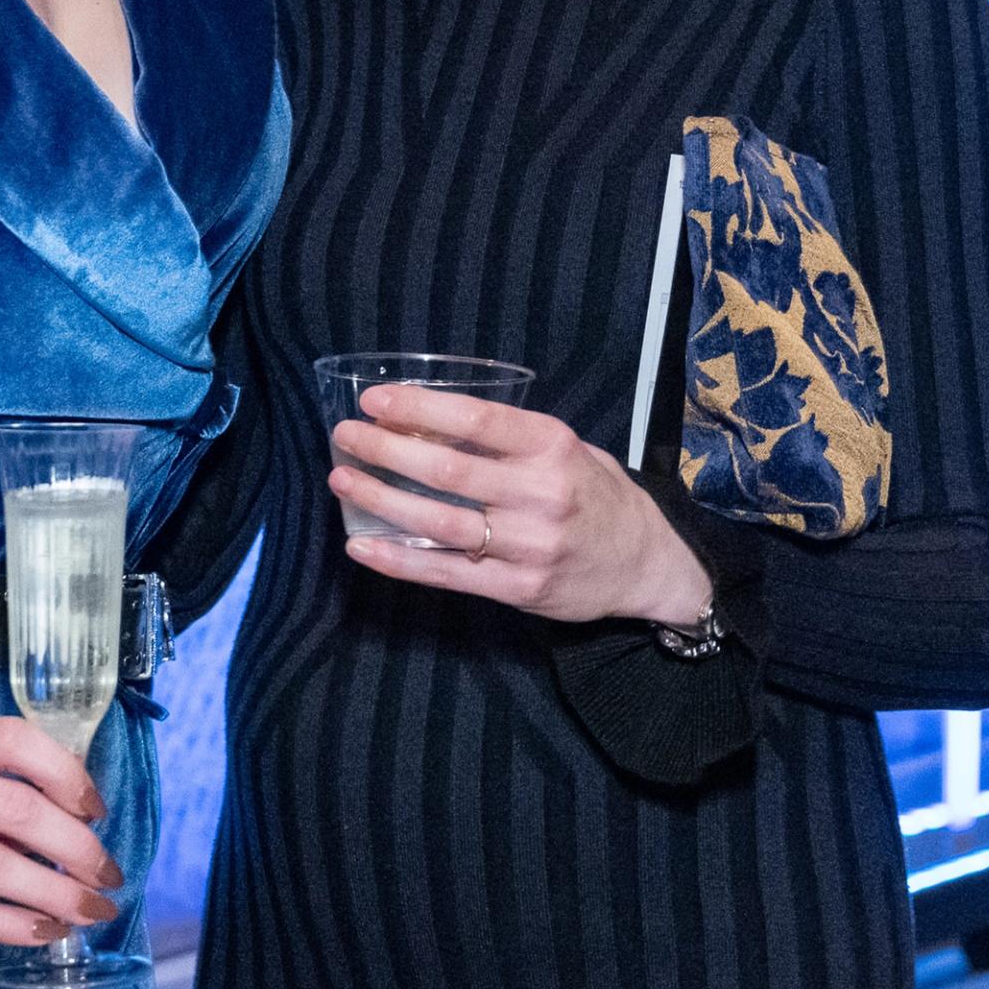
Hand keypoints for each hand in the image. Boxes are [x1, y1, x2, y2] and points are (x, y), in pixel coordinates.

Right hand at [0, 717, 123, 945]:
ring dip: (55, 895)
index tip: (97, 811)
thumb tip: (77, 821)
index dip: (66, 774)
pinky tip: (43, 932)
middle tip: (108, 876)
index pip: (14, 740)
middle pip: (15, 812)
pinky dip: (12, 925)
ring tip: (89, 912)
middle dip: (76, 849)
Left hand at [330, 384, 717, 626]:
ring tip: (343, 481)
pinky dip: (399, 561)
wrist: (645, 563)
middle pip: (447, 471)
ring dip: (382, 501)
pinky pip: (447, 575)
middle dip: (386, 450)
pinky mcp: (518, 588)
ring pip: (439, 523)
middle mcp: (541, 495)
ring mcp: (529, 546)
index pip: (476, 421)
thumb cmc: (596, 495)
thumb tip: (428, 424)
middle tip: (344, 436)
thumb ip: (510, 441)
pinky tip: (362, 547)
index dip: (419, 408)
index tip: (375, 399)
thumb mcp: (568, 450)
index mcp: (554, 448)